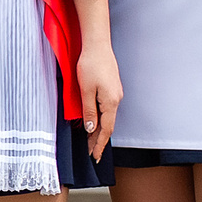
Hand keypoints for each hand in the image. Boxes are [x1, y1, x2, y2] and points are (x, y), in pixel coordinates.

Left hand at [79, 46, 122, 160]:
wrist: (98, 45)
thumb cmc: (90, 65)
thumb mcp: (85, 90)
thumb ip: (89, 111)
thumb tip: (90, 129)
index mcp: (111, 102)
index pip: (106, 130)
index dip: (100, 144)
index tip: (95, 156)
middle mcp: (116, 100)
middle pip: (108, 125)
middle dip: (100, 140)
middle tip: (92, 153)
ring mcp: (115, 94)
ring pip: (108, 117)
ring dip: (100, 130)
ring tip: (91, 142)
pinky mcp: (112, 88)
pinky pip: (107, 109)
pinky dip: (101, 119)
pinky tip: (94, 122)